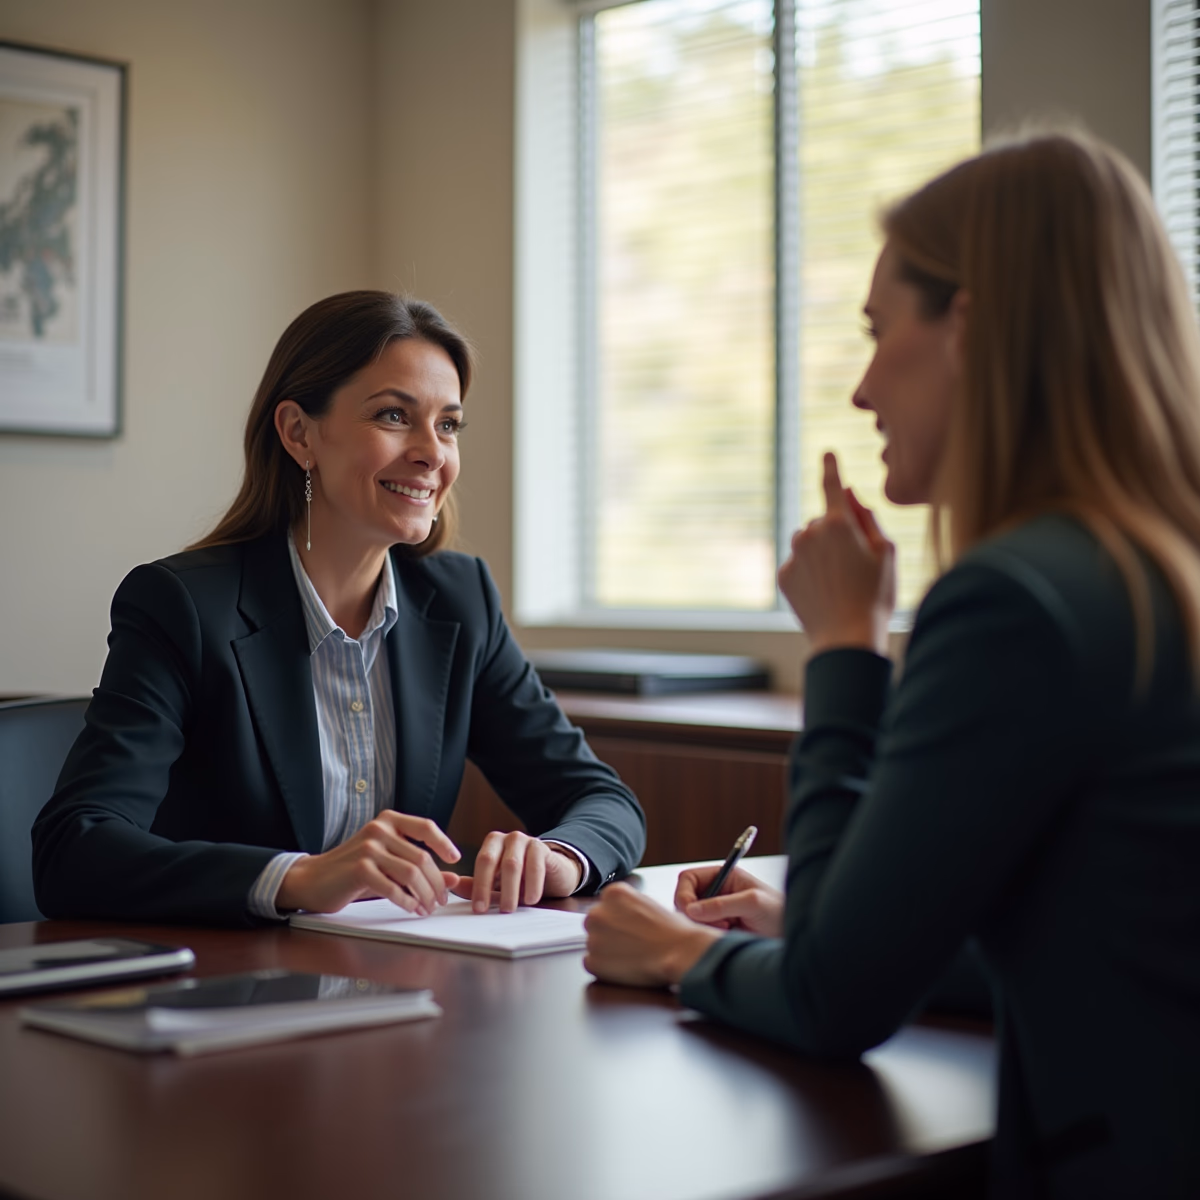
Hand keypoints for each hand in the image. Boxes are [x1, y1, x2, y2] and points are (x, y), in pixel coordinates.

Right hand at [277, 812, 460, 914]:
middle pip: (422, 857)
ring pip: (411, 873)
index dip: (444, 843)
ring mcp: (369, 847)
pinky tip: (411, 908)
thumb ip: (418, 867)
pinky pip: (393, 887)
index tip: (456, 860)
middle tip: (440, 900)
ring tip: (427, 908)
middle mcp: (379, 829)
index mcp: (388, 820)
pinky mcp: (360, 868)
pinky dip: (406, 901)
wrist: (312, 880)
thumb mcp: (388, 863)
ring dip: (424, 895)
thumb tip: (453, 879)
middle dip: (436, 882)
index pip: (425, 827)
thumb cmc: (353, 871)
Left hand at [446, 831, 583, 912]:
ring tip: (509, 909)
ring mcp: (526, 840)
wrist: (555, 872)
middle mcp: (507, 838)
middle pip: (491, 860)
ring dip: (509, 889)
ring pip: (512, 864)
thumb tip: (453, 886)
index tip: (478, 909)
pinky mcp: (543, 847)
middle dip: (487, 887)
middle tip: (488, 910)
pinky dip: (532, 885)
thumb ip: (479, 884)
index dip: (478, 886)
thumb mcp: (499, 883)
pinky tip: (530, 900)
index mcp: (493, 844)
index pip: (481, 862)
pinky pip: (535, 865)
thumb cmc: (523, 878)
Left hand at [583, 883, 721, 987]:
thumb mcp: (648, 903)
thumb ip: (627, 906)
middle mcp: (598, 912)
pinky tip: (626, 967)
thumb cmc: (673, 930)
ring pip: (594, 944)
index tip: (630, 927)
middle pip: (596, 923)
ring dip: (607, 951)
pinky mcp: (593, 962)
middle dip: (609, 933)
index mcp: (613, 893)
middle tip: (631, 943)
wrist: (680, 953)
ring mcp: (593, 938)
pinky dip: (606, 968)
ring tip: (632, 955)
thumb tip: (621, 915)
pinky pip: (593, 964)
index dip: (619, 918)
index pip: (605, 905)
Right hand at [674, 865, 783, 936]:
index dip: (684, 894)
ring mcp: (716, 911)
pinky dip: (707, 935)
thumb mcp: (753, 903)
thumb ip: (722, 904)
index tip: (691, 910)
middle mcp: (716, 892)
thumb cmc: (779, 913)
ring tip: (726, 929)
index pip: (688, 878)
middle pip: (685, 899)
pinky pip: (699, 932)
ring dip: (703, 926)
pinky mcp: (717, 929)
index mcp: (723, 877)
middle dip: (694, 913)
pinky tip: (726, 937)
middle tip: (716, 922)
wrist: (791, 937)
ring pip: (690, 918)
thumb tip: (693, 910)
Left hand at [777, 452, 894, 655]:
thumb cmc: (876, 596)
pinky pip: (798, 564)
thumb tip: (850, 494)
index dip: (831, 468)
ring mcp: (794, 556)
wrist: (847, 639)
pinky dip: (810, 573)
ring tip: (841, 582)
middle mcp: (810, 534)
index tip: (828, 454)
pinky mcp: (784, 576)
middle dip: (836, 533)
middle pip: (822, 522)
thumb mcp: (887, 553)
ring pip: (808, 543)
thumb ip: (869, 518)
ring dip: (821, 552)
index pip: (832, 485)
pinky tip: (825, 593)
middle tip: (856, 564)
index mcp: (838, 523)